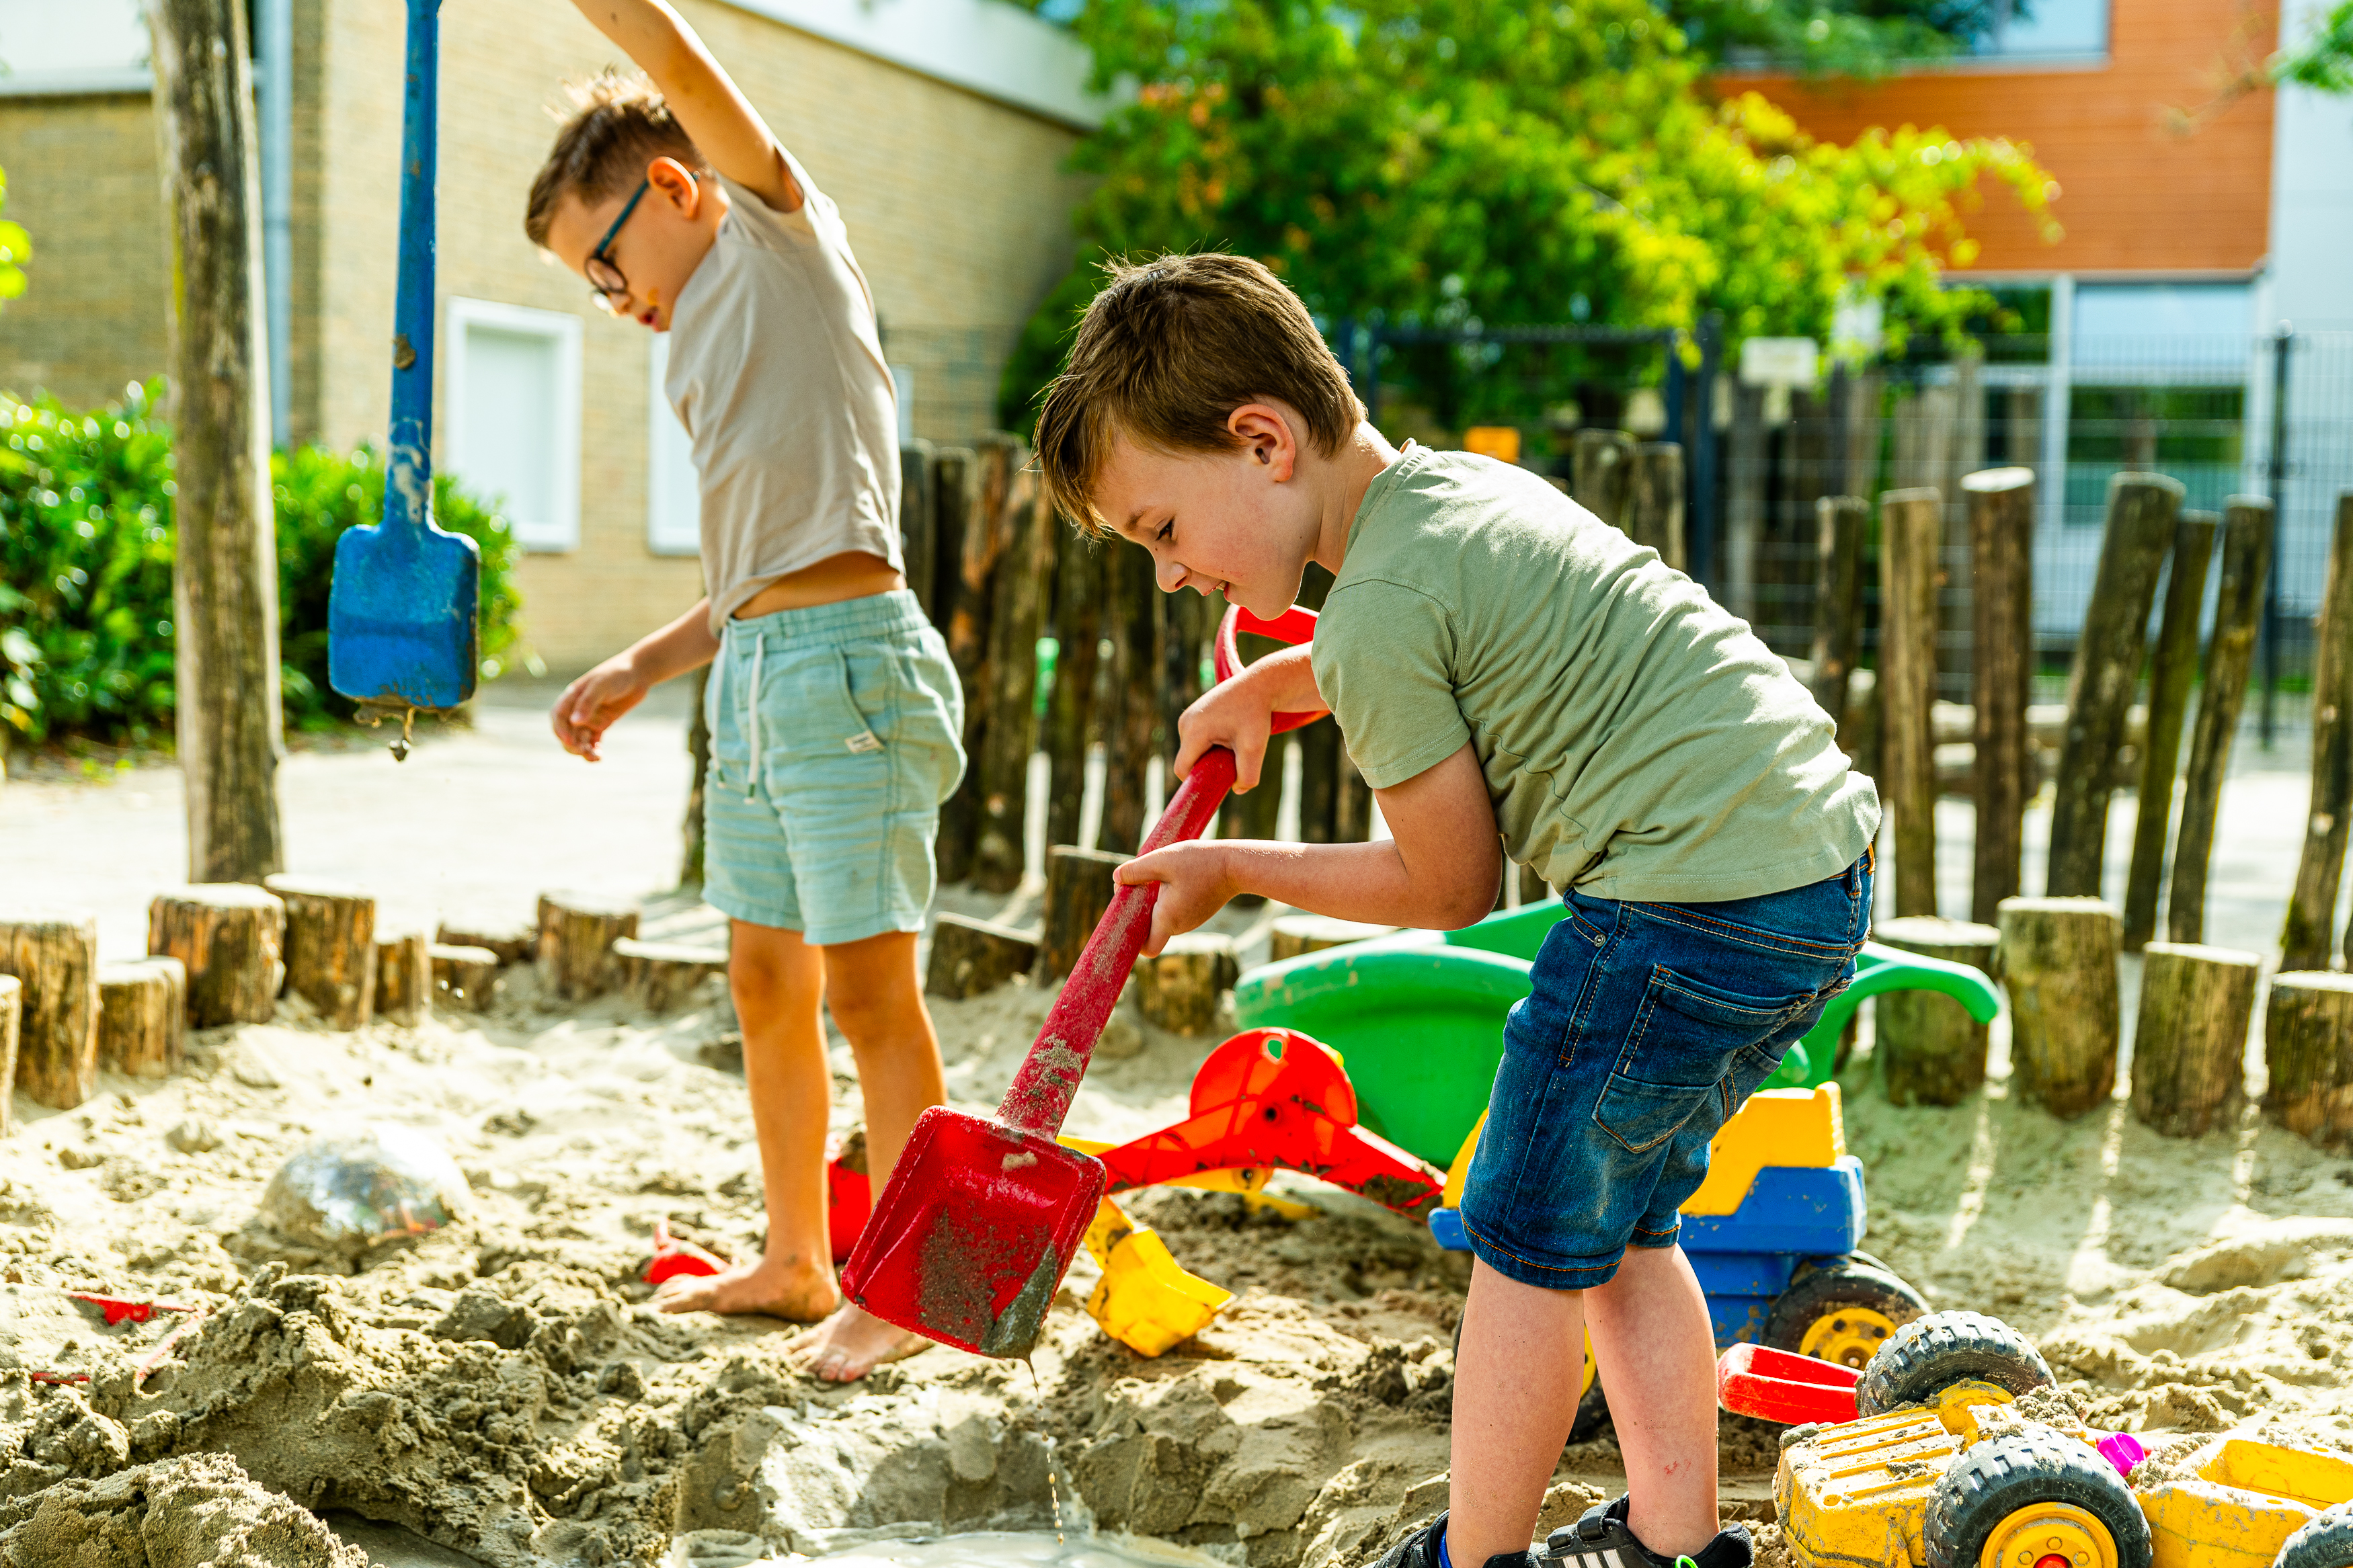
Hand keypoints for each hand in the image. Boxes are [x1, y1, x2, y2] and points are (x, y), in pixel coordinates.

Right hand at [551, 656, 649, 760]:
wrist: (638, 673)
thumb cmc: (616, 675)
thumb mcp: (601, 686)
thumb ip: (587, 703)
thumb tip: (575, 722)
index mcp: (571, 697)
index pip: (558, 716)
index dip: (560, 730)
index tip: (569, 741)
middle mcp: (577, 709)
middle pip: (568, 731)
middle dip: (572, 743)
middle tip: (582, 752)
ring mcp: (590, 717)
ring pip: (580, 738)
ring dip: (583, 750)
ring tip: (594, 758)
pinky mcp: (602, 724)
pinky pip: (594, 740)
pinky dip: (594, 749)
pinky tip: (599, 757)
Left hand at [1114, 842, 1234, 955]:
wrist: (1237, 865)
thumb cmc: (1200, 862)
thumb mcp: (1163, 860)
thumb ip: (1136, 870)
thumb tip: (1116, 879)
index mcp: (1167, 919)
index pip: (1146, 949)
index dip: (1132, 940)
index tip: (1126, 916)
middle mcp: (1179, 926)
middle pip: (1150, 929)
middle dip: (1139, 912)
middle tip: (1136, 885)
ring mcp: (1191, 921)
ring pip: (1163, 918)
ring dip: (1154, 902)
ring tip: (1157, 877)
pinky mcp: (1198, 912)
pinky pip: (1175, 911)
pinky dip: (1168, 899)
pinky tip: (1172, 878)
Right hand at [1174, 676, 1277, 791]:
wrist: (1261, 684)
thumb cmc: (1257, 713)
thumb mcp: (1255, 747)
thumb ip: (1248, 775)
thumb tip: (1238, 790)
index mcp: (1194, 731)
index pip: (1182, 769)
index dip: (1197, 781)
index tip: (1218, 783)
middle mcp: (1185, 722)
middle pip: (1189, 760)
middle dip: (1208, 765)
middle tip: (1234, 758)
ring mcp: (1188, 716)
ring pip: (1194, 750)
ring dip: (1211, 754)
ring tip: (1234, 741)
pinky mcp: (1195, 712)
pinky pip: (1197, 738)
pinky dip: (1211, 743)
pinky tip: (1230, 732)